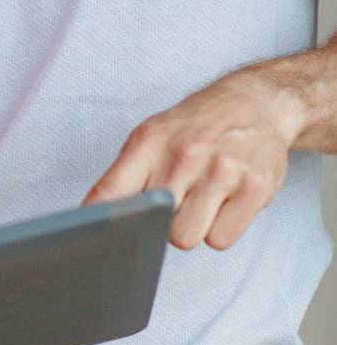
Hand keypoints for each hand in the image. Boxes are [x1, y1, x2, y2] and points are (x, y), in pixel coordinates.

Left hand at [82, 73, 299, 249]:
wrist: (255, 103)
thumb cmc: (195, 128)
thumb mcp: (152, 137)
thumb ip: (125, 177)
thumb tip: (93, 219)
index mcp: (150, 142)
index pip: (113, 191)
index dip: (98, 221)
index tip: (88, 240)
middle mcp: (186, 154)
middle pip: (154, 227)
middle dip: (162, 221)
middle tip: (179, 196)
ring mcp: (222, 170)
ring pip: (187, 239)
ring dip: (193, 227)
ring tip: (203, 197)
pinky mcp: (255, 188)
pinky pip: (221, 240)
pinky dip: (221, 229)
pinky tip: (226, 201)